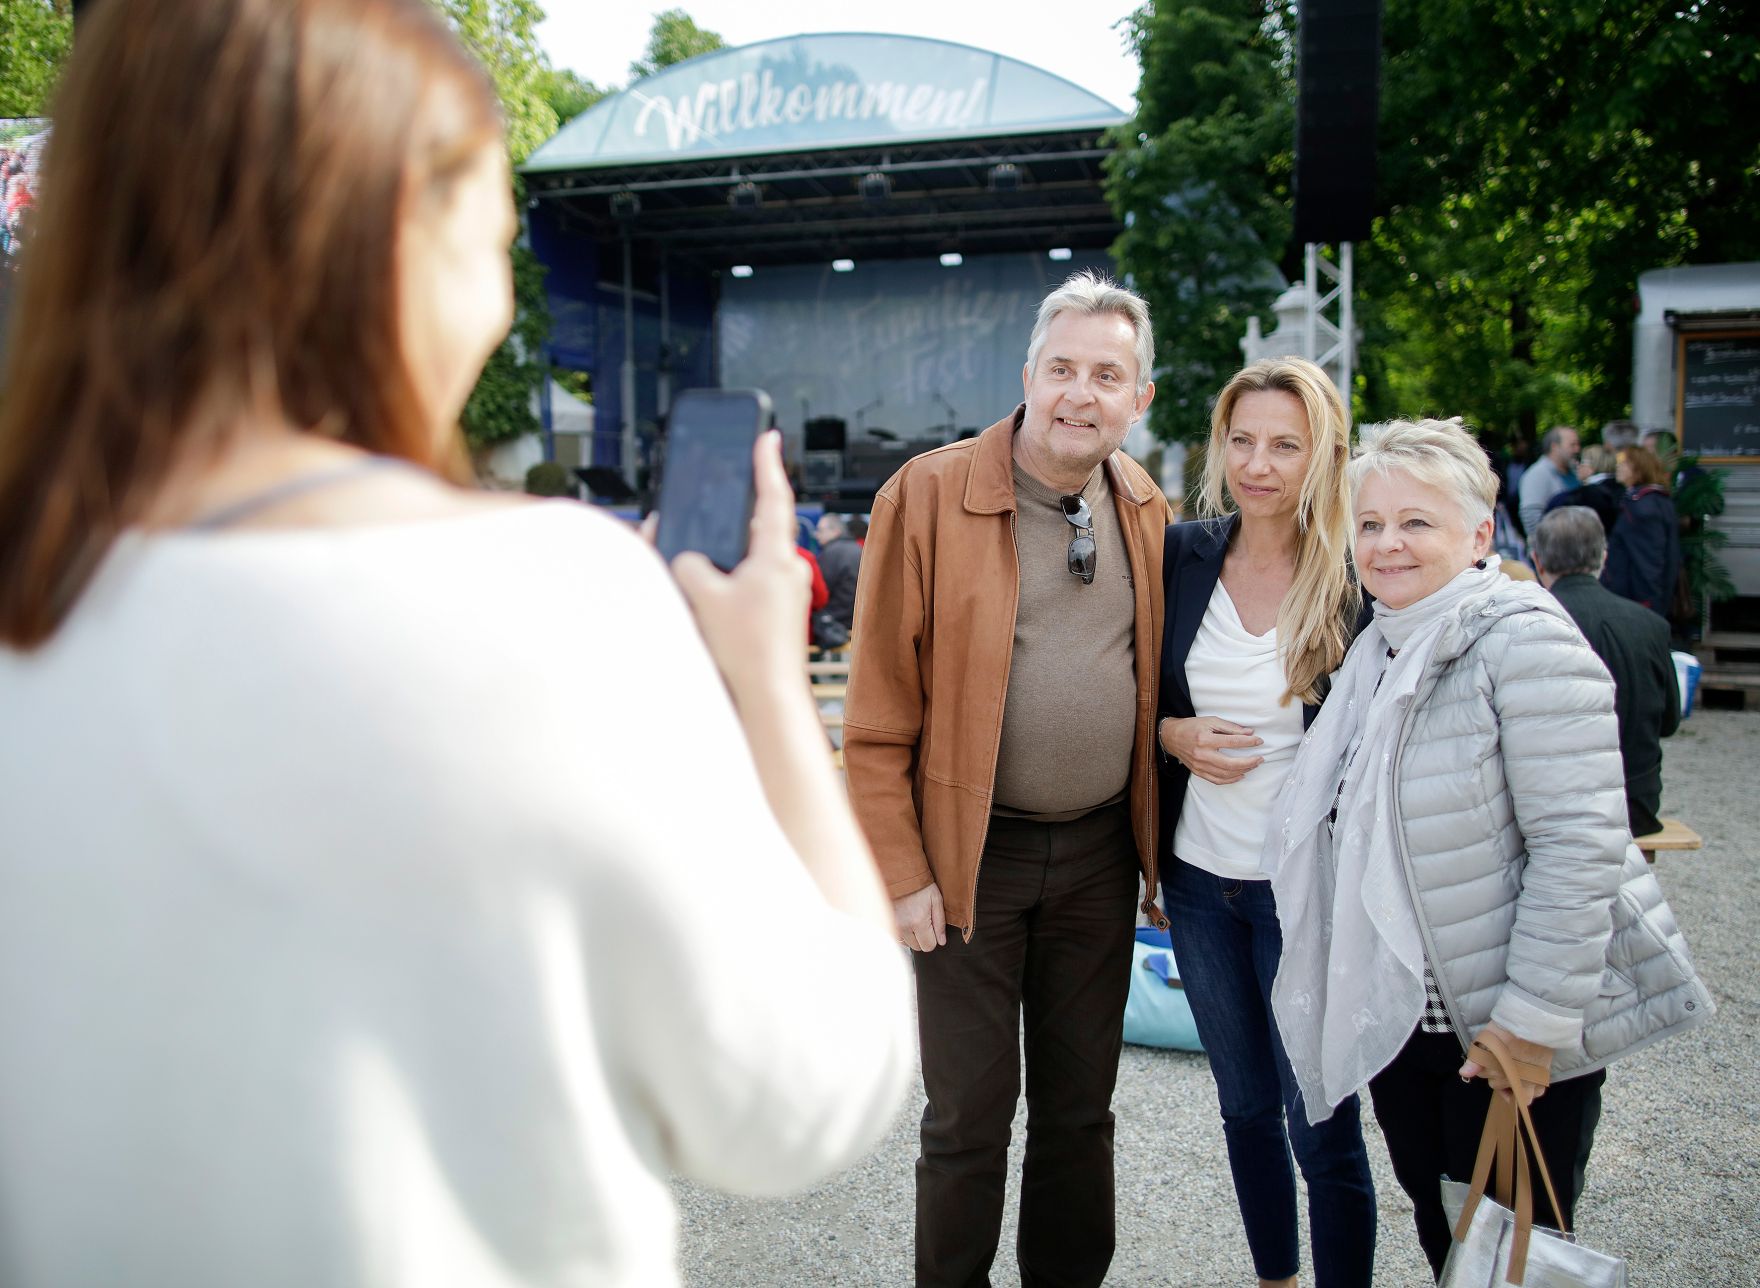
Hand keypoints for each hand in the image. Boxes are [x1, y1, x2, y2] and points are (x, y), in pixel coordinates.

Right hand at [670, 432, 810, 698]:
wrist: (768, 698)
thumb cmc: (744, 649)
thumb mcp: (703, 597)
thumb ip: (690, 565)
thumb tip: (690, 562)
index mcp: (775, 557)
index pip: (772, 497)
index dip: (766, 463)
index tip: (767, 436)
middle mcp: (786, 571)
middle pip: (758, 526)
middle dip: (735, 509)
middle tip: (722, 488)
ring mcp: (785, 594)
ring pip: (751, 557)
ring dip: (727, 547)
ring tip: (700, 542)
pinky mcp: (776, 615)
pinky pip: (750, 582)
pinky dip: (729, 576)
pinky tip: (708, 585)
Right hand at [894, 883, 946, 952]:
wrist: (900, 873)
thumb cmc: (920, 885)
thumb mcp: (936, 900)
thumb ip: (940, 923)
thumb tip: (942, 942)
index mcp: (918, 921)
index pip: (929, 946)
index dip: (934, 939)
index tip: (932, 927)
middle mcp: (904, 926)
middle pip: (917, 947)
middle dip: (923, 938)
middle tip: (923, 922)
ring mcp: (893, 925)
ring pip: (907, 944)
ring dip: (912, 936)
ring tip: (914, 919)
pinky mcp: (887, 922)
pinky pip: (897, 937)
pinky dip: (903, 933)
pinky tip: (906, 921)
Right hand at [1159, 716, 1262, 783]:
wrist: (1171, 737)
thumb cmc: (1191, 727)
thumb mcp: (1210, 721)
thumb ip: (1230, 727)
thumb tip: (1249, 733)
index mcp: (1206, 739)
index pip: (1233, 742)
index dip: (1248, 742)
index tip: (1258, 741)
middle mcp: (1202, 754)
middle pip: (1231, 763)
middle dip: (1249, 762)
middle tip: (1260, 759)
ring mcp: (1200, 765)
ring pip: (1225, 774)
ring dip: (1242, 771)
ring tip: (1253, 765)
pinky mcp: (1198, 772)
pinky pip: (1217, 780)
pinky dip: (1230, 780)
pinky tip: (1240, 775)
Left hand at [1459, 1022, 1553, 1105]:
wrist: (1531, 1024)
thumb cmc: (1506, 1030)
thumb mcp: (1485, 1040)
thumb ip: (1475, 1060)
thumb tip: (1464, 1074)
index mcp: (1495, 1071)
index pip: (1482, 1074)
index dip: (1483, 1064)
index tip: (1488, 1055)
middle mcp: (1511, 1080)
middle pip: (1497, 1083)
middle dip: (1496, 1074)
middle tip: (1501, 1059)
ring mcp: (1528, 1081)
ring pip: (1517, 1095)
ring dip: (1512, 1088)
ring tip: (1513, 1075)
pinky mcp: (1542, 1078)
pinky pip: (1536, 1092)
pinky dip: (1531, 1090)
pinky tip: (1527, 1081)